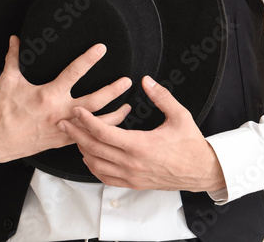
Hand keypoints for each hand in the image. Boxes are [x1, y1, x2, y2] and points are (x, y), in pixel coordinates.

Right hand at [0, 35, 131, 165]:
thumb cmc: (2, 110)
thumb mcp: (7, 81)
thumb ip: (13, 58)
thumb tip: (14, 38)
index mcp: (48, 95)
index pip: (73, 73)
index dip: (88, 59)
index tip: (102, 48)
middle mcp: (59, 112)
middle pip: (94, 101)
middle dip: (112, 91)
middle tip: (127, 81)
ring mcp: (63, 128)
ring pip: (95, 123)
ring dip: (114, 115)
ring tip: (129, 107)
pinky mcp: (62, 141)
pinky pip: (87, 136)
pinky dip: (100, 132)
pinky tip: (112, 128)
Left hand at [58, 75, 226, 192]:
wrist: (201, 171)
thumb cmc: (191, 143)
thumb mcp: (179, 115)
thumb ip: (161, 96)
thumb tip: (145, 80)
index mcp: (140, 145)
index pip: (104, 132)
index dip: (87, 120)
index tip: (77, 110)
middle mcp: (132, 163)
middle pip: (94, 149)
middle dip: (75, 134)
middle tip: (62, 123)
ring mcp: (131, 176)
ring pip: (96, 165)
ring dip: (82, 150)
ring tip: (74, 137)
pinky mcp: (133, 183)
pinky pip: (106, 178)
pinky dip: (93, 167)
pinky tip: (89, 157)